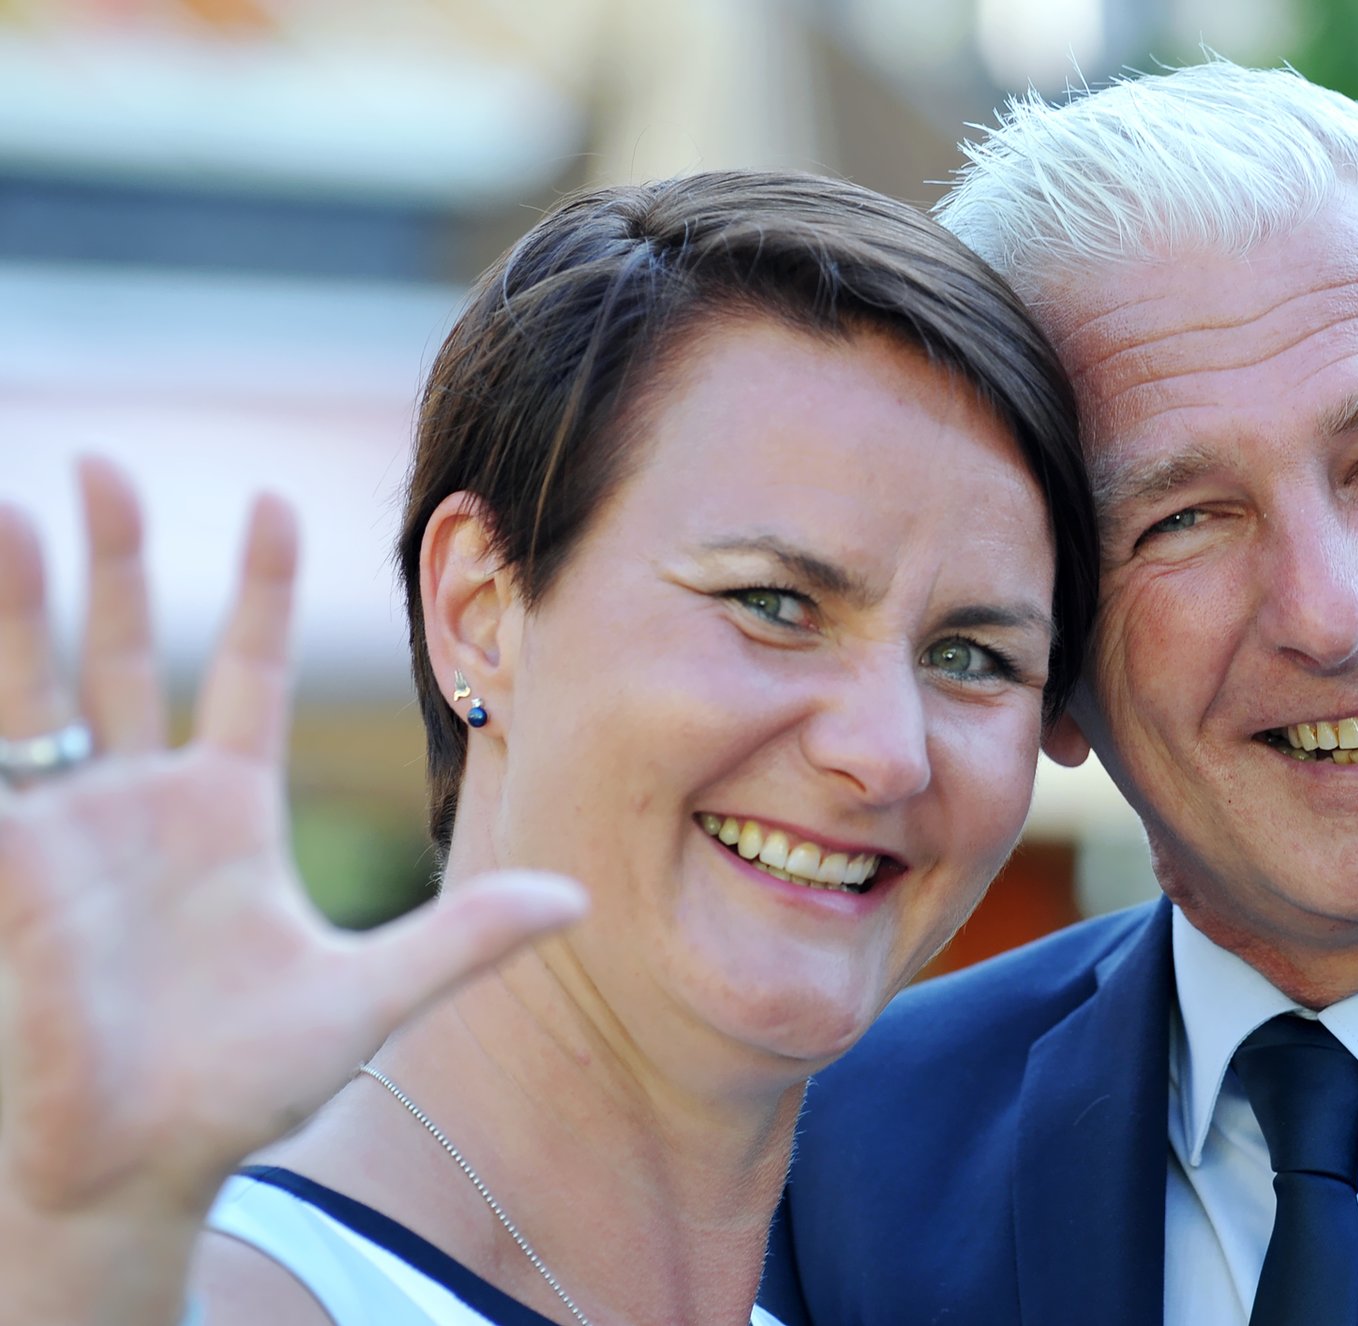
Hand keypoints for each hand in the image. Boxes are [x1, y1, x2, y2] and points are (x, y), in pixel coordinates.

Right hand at [0, 461, 585, 1233]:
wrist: (150, 1166)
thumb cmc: (248, 1086)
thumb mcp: (374, 995)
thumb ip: (468, 939)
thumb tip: (580, 899)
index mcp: (226, 813)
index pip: (241, 672)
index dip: (255, 590)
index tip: (274, 499)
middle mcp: (144, 804)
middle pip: (124, 653)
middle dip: (114, 561)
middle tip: (108, 462)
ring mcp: (73, 833)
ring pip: (42, 691)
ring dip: (24, 605)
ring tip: (20, 506)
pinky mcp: (20, 874)